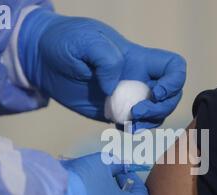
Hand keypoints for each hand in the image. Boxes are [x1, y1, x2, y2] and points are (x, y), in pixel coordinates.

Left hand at [18, 9, 186, 129]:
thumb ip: (106, 60)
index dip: (174, 82)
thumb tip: (114, 87)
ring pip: (154, 114)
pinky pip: (132, 124)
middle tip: (136, 112)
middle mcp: (137, 79)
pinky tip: (119, 127)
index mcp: (138, 60)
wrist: (42, 59)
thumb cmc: (65, 41)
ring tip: (130, 125)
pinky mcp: (111, 112)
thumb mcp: (85, 41)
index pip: (174, 68)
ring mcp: (125, 97)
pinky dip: (132, 130)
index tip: (156, 91)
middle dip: (160, 109)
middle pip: (170, 97)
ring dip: (149, 123)